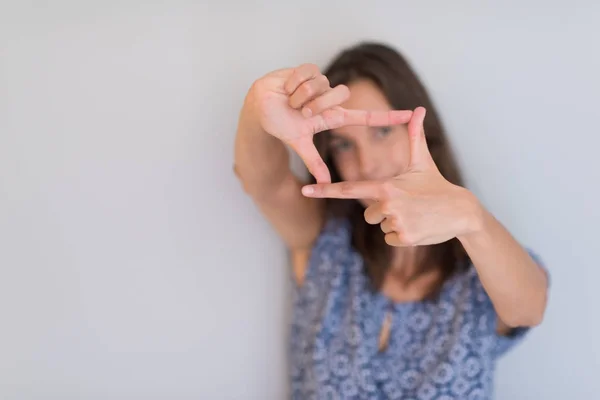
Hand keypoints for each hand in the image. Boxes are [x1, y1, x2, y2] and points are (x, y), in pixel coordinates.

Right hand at [243, 64, 412, 182]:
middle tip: (301, 111)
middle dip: (317, 104)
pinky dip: (293, 83)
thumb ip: (314, 162)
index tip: (412, 115)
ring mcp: (320, 84)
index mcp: (332, 117)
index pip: (366, 118)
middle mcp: (330, 99)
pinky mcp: (308, 70)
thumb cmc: (280, 124)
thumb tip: (324, 183)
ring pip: (322, 84)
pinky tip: (286, 88)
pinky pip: (308, 73)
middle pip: (341, 94)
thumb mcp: (299, 143)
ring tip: (290, 100)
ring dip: (301, 95)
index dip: (388, 117)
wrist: (259, 107)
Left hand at [300, 107, 481, 245]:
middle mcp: (387, 204)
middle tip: (407, 206)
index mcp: (386, 186)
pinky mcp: (404, 238)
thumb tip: (418, 109)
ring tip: (415, 216)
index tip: (306, 190)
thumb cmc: (437, 185)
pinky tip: (418, 227)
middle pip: (369, 214)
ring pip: (381, 227)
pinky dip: (402, 236)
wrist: (461, 212)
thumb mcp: (423, 162)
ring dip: (395, 224)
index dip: (326, 190)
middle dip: (384, 212)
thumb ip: (414, 137)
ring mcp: (395, 222)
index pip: (350, 189)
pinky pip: (391, 239)